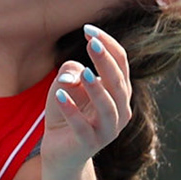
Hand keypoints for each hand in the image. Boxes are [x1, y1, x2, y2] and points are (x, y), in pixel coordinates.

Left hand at [40, 26, 132, 178]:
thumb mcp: (66, 83)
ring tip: (84, 72)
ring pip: (108, 107)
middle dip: (106, 62)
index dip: (108, 45)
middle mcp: (119, 111)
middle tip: (92, 44)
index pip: (121, 63)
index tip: (88, 29)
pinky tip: (59, 94)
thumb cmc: (67, 109)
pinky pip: (83, 127)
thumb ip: (70, 71)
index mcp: (118, 92)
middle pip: (118, 84)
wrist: (60, 150)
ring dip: (96, 88)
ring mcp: (107, 130)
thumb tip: (72, 74)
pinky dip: (71, 110)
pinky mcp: (89, 144)